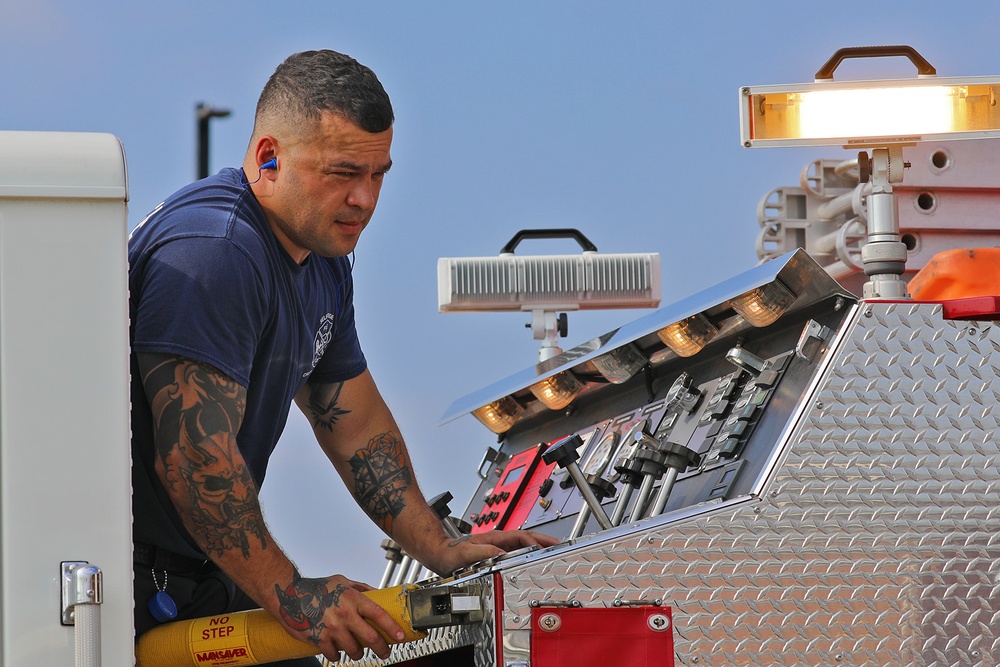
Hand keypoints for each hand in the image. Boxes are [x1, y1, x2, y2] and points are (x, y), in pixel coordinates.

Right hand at [274, 572, 404, 661]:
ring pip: (354, 650)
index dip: (391, 627)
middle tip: (385, 652)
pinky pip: (334, 655)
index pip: (378, 614)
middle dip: (382, 648)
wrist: (289, 595)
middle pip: (370, 637)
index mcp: (353, 599)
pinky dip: (337, 657)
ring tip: (359, 652)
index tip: (400, 636)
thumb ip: (361, 588)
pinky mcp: (319, 639)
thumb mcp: (342, 581)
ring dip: (358, 654)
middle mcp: (345, 614)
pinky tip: (338, 653)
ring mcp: (332, 628)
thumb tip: (378, 593)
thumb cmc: (316, 587)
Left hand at [427, 529, 560, 575]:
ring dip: (539, 546)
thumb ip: (484, 553)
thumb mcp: (466, 554)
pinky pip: (517, 551)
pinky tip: (533, 558)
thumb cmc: (450, 554)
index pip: (520, 536)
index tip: (542, 549)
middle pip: (526, 538)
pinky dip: (529, 553)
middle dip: (544, 540)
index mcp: (494, 538)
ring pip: (523, 544)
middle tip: (560, 545)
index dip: (533, 542)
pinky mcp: (496, 553)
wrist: (440, 554)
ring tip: (552, 550)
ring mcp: (498, 546)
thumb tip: (503, 554)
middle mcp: (498, 540)